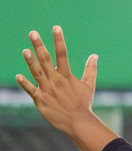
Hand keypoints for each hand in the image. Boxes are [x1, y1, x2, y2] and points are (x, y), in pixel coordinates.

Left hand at [16, 27, 117, 150]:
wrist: (79, 122)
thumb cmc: (84, 103)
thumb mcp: (89, 85)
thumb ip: (90, 69)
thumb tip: (94, 55)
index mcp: (67, 75)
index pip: (62, 54)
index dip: (59, 40)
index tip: (56, 28)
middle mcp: (56, 80)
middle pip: (46, 59)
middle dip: (39, 45)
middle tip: (32, 33)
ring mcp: (47, 89)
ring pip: (36, 72)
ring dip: (30, 61)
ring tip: (25, 50)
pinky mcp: (41, 100)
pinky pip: (31, 90)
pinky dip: (25, 83)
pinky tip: (18, 76)